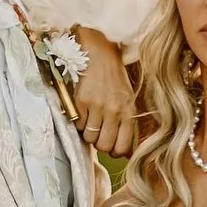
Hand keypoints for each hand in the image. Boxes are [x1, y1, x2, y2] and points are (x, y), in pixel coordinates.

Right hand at [72, 25, 138, 158]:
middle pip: (104, 146)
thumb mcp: (128, 99)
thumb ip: (127, 124)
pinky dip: (79, 122)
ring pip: (89, 137)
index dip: (115, 151)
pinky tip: (83, 111)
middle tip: (98, 133)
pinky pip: (78, 124)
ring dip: (88, 133)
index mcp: (128, 111)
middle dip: (100, 144)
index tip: (111, 146)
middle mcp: (114, 110)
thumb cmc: (114, 78)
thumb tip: (125, 152)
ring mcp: (97, 106)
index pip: (122, 147)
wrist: (99, 53)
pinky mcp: (81, 101)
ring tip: (90, 121)